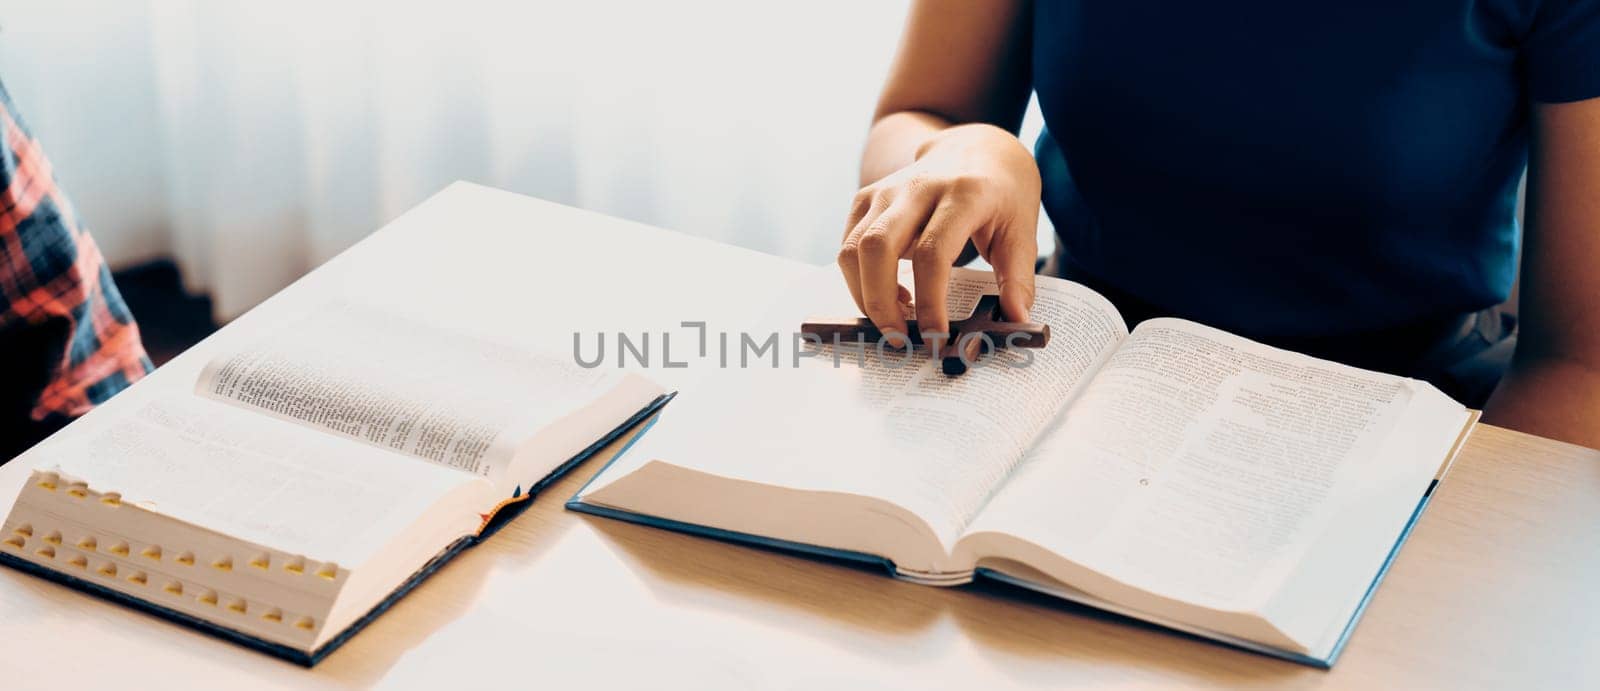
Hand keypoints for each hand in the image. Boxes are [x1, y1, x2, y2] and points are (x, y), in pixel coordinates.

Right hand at [837, 123, 1040, 347]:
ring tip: (896, 318)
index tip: (936, 336)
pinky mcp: (868, 197)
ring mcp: (887, 190)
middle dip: (880, 302)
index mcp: (963, 194)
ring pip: (853, 248)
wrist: (977, 147)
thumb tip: (1014, 320)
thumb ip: (1018, 277)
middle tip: (899, 338)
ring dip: (865, 294)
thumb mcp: (1023, 230)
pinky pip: (848, 244)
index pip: (933, 253)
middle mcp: (918, 187)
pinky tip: (891, 294)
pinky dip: (859, 279)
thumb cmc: (1002, 194)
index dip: (930, 301)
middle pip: (877, 247)